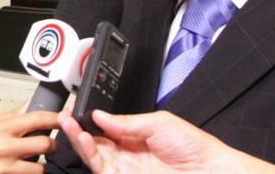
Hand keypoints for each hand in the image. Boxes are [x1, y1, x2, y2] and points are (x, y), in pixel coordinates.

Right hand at [0, 108, 58, 173]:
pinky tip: (25, 168)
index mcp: (2, 128)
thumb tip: (33, 103)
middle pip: (44, 144)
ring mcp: (3, 168)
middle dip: (53, 144)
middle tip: (52, 143)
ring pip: (39, 167)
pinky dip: (30, 173)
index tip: (66, 117)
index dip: (56, 118)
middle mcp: (4, 148)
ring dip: (42, 164)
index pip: (37, 119)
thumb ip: (13, 115)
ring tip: (36, 159)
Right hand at [59, 107, 274, 173]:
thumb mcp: (159, 122)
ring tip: (71, 124)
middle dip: (78, 127)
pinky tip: (85, 138)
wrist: (208, 169)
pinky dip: (90, 153)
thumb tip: (101, 115)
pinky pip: (101, 168)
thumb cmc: (193, 147)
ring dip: (79, 139)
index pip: (106, 127)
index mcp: (136, 136)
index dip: (90, 118)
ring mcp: (125, 168)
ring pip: (93, 155)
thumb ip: (127, 121)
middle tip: (67, 114)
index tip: (78, 107)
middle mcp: (127, 153)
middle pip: (95, 141)